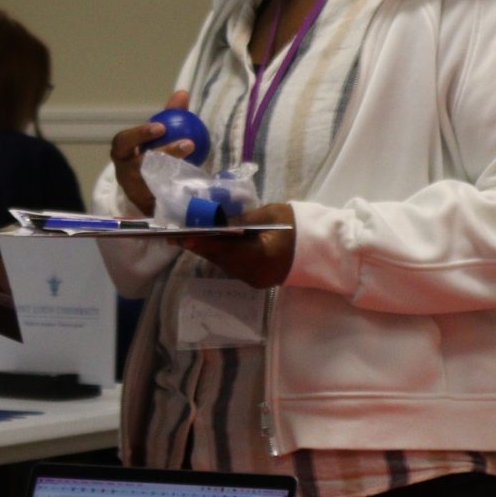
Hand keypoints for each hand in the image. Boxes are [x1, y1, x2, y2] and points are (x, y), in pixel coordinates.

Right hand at [108, 88, 192, 217]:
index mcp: (121, 153)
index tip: (161, 126)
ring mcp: (135, 192)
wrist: (146, 191)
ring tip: (196, 162)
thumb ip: (168, 115)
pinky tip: (196, 179)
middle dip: (164, 153)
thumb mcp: (155, 136)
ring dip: (176, 170)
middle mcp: (124, 173)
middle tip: (188, 143)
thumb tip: (183, 92)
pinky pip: (164, 196)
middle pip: (139, 164)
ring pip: (153, 181)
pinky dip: (179, 187)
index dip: (139, 134)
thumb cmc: (149, 154)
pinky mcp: (148, 207)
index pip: (123, 141)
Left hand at [179, 202, 295, 288]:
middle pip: (220, 259)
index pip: (226, 249)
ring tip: (187, 237)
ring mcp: (256, 280)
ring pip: (224, 264)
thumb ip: (242, 220)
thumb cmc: (297, 227)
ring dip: (207, 250)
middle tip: (175, 234)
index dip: (203, 242)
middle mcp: (256, 274)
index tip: (182, 236)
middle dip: (199, 245)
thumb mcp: (270, 216)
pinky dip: (219, 255)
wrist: (320, 248)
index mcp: (262, 257)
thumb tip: (215, 220)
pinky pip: (232, 266)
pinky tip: (208, 244)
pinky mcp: (256, 279)